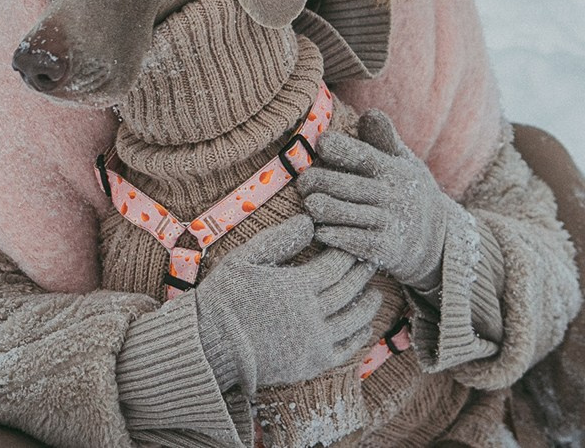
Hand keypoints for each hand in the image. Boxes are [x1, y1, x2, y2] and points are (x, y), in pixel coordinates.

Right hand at [192, 215, 381, 395]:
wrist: (210, 346)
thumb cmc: (224, 297)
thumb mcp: (245, 259)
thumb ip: (279, 240)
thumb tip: (309, 221)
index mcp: (296, 286)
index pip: (336, 264)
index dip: (347, 252)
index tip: (352, 243)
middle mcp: (311, 314)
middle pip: (349, 289)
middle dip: (362, 273)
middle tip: (371, 261)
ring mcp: (313, 341)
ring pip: (354, 319)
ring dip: (368, 304)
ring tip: (374, 293)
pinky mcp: (311, 364)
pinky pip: (345, 349)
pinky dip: (359, 335)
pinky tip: (363, 325)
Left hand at [298, 109, 461, 292]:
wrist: (438, 241)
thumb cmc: (409, 193)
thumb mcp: (404, 163)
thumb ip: (384, 139)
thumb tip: (368, 113)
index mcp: (394, 170)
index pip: (365, 156)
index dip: (342, 148)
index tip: (321, 143)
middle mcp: (393, 195)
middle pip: (349, 186)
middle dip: (321, 181)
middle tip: (302, 182)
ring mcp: (390, 223)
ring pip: (347, 213)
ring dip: (323, 209)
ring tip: (309, 204)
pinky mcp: (386, 250)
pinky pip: (354, 241)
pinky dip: (334, 236)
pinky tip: (320, 231)